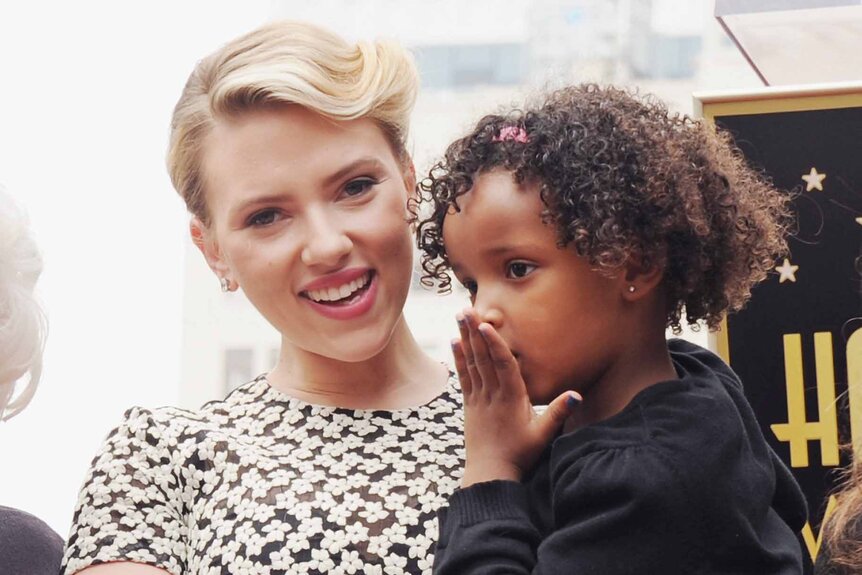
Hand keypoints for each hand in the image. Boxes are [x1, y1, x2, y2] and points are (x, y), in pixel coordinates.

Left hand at [452, 309, 580, 487]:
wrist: (490, 473)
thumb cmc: (519, 454)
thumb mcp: (543, 434)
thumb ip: (558, 412)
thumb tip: (577, 394)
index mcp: (512, 398)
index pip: (503, 366)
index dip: (495, 344)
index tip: (486, 325)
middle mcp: (492, 394)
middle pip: (483, 358)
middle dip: (475, 332)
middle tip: (466, 309)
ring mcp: (478, 398)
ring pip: (471, 363)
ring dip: (465, 338)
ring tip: (459, 317)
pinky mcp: (469, 404)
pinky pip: (464, 376)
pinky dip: (459, 358)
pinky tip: (454, 342)